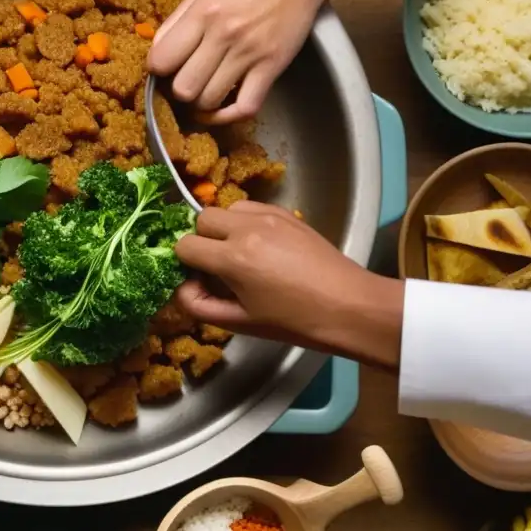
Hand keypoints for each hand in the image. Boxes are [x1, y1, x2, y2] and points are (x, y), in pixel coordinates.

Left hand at [147, 0, 327, 123]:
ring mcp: (249, 53)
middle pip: (184, 88)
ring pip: (210, 101)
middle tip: (187, 80)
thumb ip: (180, 18)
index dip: (157, 68)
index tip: (165, 67)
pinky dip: (231, 115)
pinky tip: (225, 107)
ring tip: (207, 89)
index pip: (161, 60)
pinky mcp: (272, 66)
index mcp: (202, 13)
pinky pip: (246, 106)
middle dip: (179, 89)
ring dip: (204, 102)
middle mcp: (223, 35)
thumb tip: (157, 49)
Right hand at [174, 203, 403, 368]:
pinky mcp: (286, 213)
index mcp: (233, 259)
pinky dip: (246, 221)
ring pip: (226, 209)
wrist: (348, 306)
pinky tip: (262, 245)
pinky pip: (250, 207)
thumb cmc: (294, 322)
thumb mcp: (241, 323)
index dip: (186, 263)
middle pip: (201, 219)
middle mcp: (246, 228)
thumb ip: (200, 305)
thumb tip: (182, 286)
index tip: (200, 278)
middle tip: (219, 265)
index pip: (184, 246)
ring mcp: (268, 216)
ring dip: (224, 228)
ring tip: (242, 252)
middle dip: (202, 240)